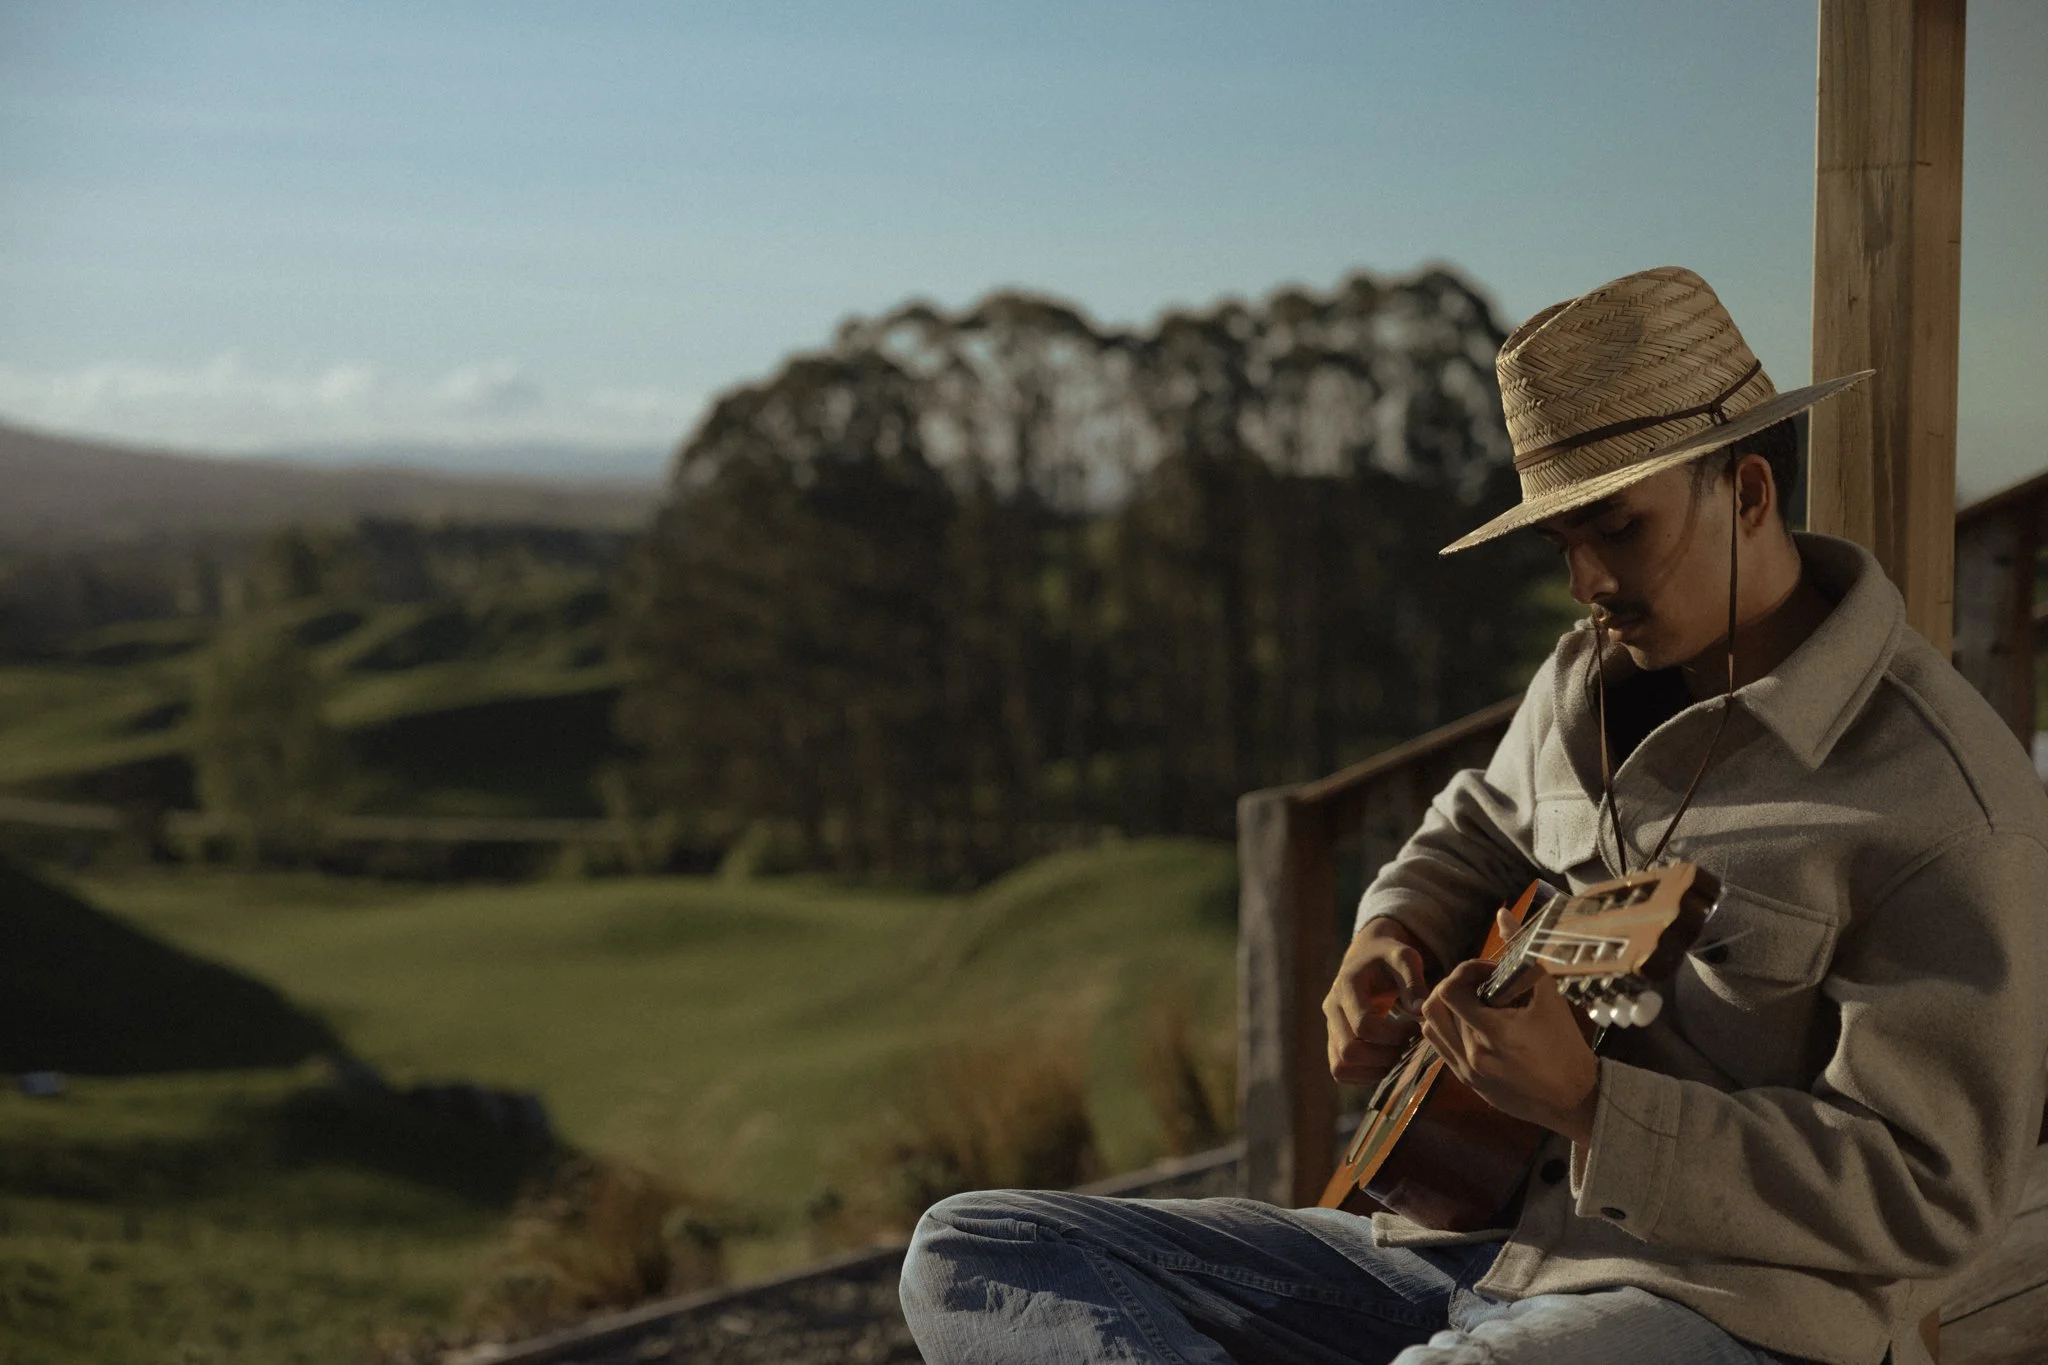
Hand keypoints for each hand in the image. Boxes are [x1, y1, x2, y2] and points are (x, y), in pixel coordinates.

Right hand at [1324, 917, 1432, 1086]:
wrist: (1367, 956)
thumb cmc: (1389, 957)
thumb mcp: (1405, 957)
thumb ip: (1414, 981)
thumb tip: (1419, 1010)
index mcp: (1346, 986)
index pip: (1364, 1025)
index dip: (1394, 1035)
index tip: (1415, 1028)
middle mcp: (1331, 1008)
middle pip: (1349, 1051)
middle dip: (1385, 1055)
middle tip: (1407, 1045)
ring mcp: (1330, 1026)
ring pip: (1341, 1066)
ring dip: (1374, 1069)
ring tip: (1398, 1054)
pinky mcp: (1333, 1040)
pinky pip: (1340, 1070)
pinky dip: (1365, 1074)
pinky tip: (1387, 1060)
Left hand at [1419, 910, 1600, 1144]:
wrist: (1575, 1100)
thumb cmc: (1566, 1046)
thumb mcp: (1548, 995)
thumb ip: (1522, 951)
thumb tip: (1502, 913)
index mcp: (1491, 1032)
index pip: (1448, 990)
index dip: (1464, 972)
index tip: (1488, 973)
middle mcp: (1472, 1054)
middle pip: (1434, 1006)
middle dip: (1452, 987)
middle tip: (1478, 986)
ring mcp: (1466, 1072)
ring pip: (1430, 1027)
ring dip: (1445, 1008)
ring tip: (1474, 1004)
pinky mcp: (1467, 1083)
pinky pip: (1438, 1048)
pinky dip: (1446, 1029)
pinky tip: (1471, 1024)